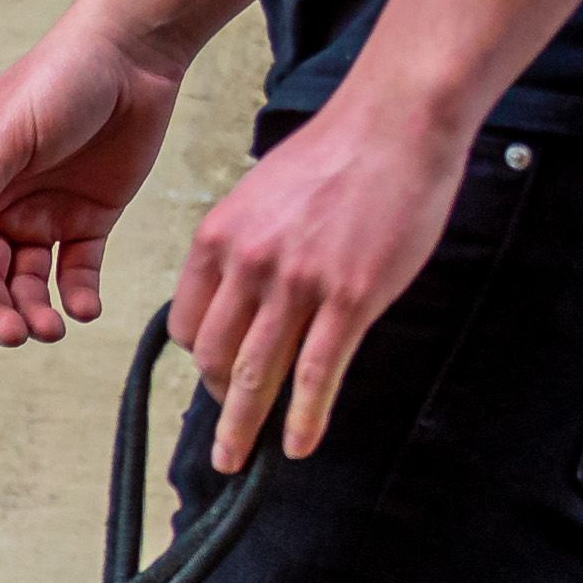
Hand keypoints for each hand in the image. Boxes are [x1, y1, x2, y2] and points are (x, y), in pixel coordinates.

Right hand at [0, 22, 185, 345]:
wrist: (133, 54)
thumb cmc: (60, 78)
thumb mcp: (9, 133)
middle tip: (16, 332)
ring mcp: (42, 215)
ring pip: (26, 284)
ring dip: (32, 312)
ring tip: (51, 329)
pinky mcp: (88, 220)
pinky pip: (76, 272)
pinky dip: (77, 297)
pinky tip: (84, 309)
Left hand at [176, 94, 470, 469]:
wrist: (396, 121)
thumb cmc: (337, 153)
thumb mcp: (262, 194)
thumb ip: (243, 247)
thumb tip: (239, 292)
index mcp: (218, 238)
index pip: (186, 321)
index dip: (197, 358)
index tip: (213, 376)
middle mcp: (248, 264)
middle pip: (213, 355)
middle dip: (217, 399)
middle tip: (227, 429)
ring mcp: (298, 283)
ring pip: (257, 373)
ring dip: (243, 426)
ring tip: (235, 461)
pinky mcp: (351, 297)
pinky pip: (318, 373)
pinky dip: (305, 417)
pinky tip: (299, 445)